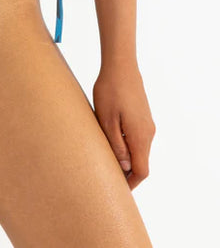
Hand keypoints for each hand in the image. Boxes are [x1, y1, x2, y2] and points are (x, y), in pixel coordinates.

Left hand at [92, 61, 155, 190]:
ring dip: (125, 157)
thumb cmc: (110, 91)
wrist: (121, 65)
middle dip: (126, 172)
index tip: (116, 187)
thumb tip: (123, 167)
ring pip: (139, 149)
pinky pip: (137, 138)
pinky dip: (127, 145)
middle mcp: (148, 133)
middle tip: (106, 175)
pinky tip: (110, 139)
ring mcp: (147, 123)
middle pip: (141, 162)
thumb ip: (116, 145)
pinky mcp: (143, 116)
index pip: (141, 170)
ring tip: (105, 157)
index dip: (130, 183)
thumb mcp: (107, 120)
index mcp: (140, 136)